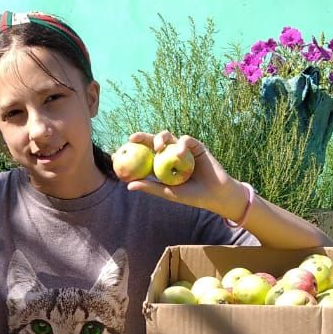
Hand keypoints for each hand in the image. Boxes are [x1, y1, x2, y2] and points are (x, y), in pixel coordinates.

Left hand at [124, 131, 245, 218]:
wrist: (216, 194)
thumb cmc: (192, 196)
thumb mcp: (168, 192)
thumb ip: (151, 187)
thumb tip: (128, 186)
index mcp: (161, 165)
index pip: (144, 155)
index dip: (131, 152)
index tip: (117, 153)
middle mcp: (170, 154)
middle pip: (154, 142)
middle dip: (142, 137)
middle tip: (133, 138)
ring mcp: (183, 149)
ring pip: (168, 137)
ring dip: (161, 138)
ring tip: (159, 146)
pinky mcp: (196, 146)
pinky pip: (186, 140)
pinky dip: (182, 145)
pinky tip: (180, 153)